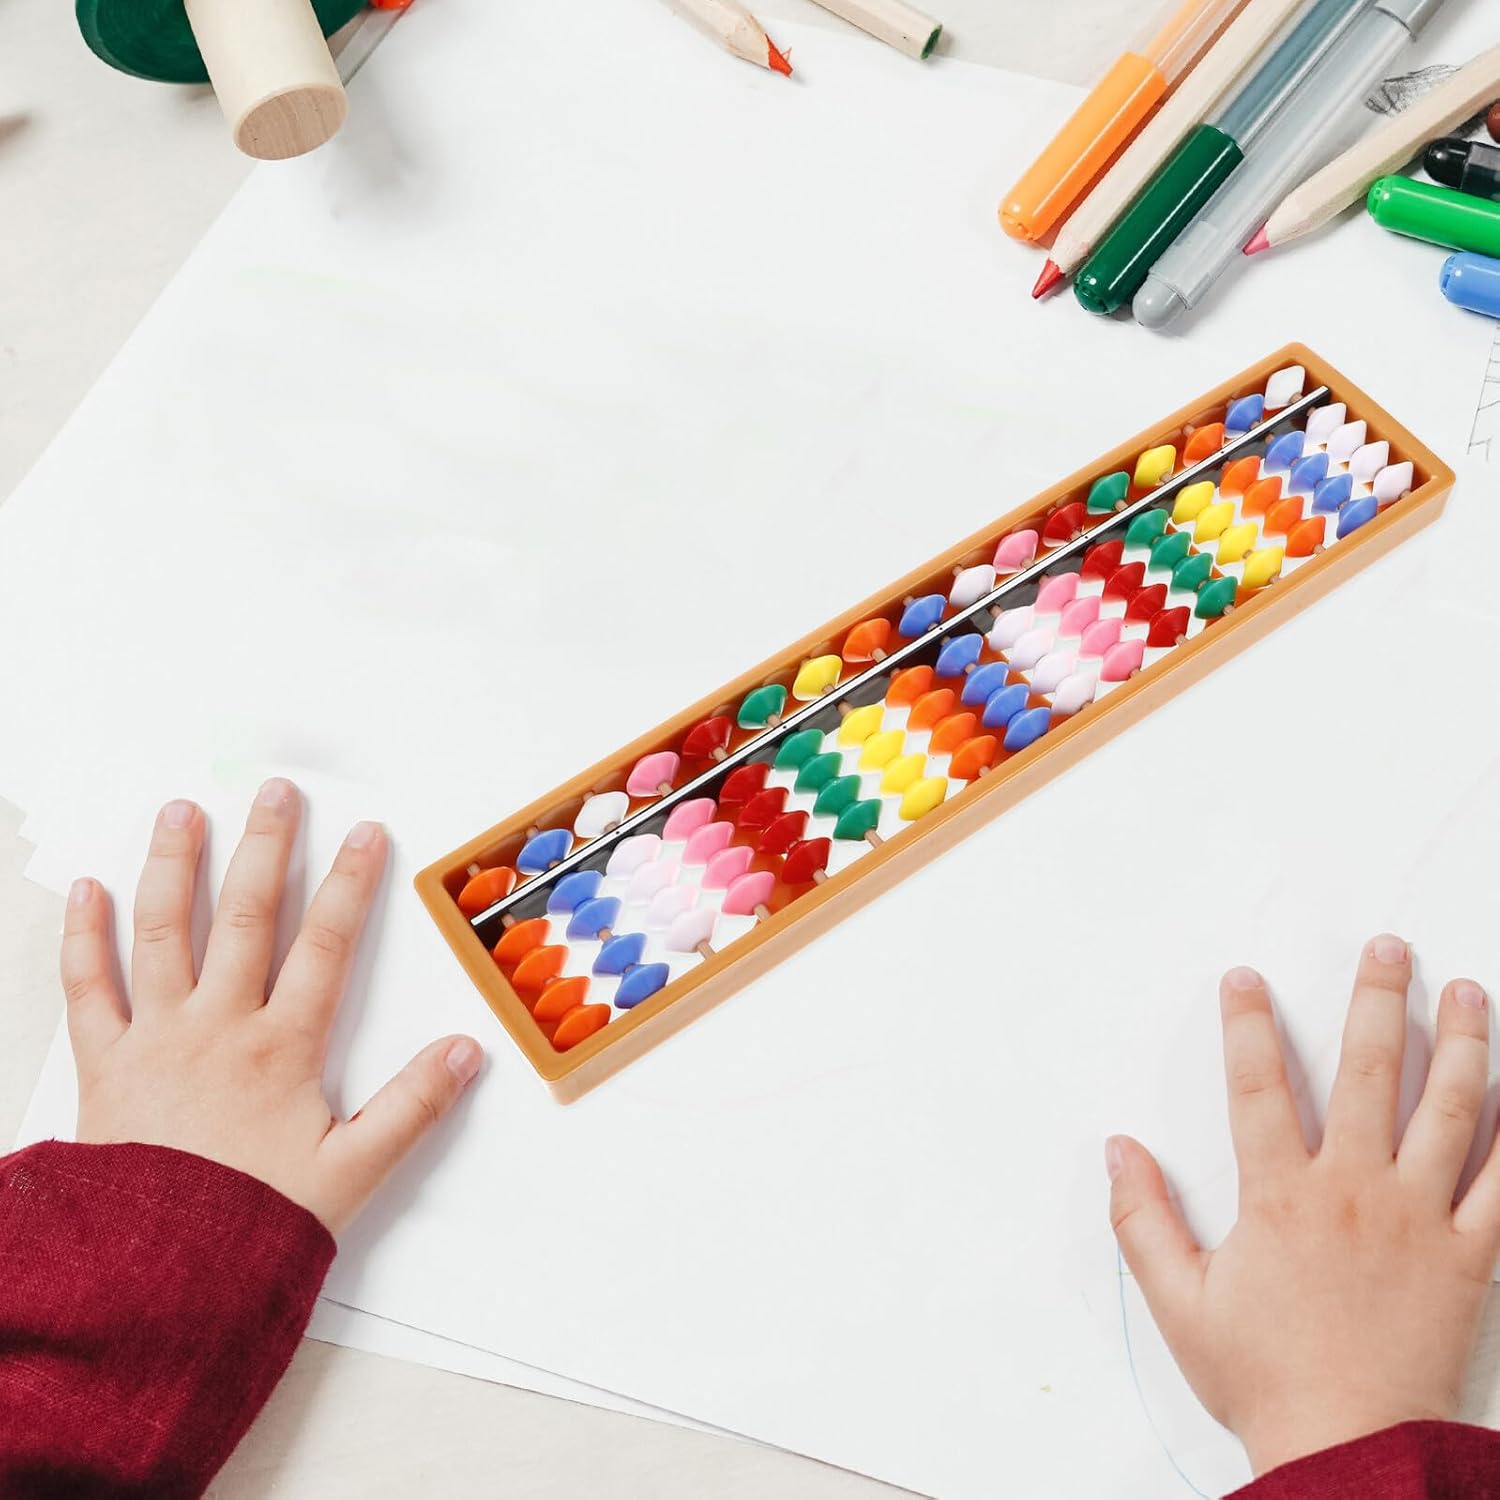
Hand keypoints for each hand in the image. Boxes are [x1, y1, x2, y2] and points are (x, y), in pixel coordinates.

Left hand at [60, 778, 482, 1234]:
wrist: (153, 1278)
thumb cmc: (251, 1224)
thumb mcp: (351, 1172)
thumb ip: (412, 1107)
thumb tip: (466, 1052)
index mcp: (281, 1049)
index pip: (327, 946)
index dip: (352, 885)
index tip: (366, 834)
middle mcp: (219, 1027)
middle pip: (248, 918)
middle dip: (266, 848)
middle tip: (275, 792)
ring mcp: (156, 1039)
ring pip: (165, 934)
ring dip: (175, 867)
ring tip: (182, 812)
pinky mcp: (103, 1065)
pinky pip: (88, 989)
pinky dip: (85, 936)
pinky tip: (89, 891)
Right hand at [1108, 936, 1495, 1474]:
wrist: (1352, 1452)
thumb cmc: (1266, 1379)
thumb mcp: (1179, 1302)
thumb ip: (1141, 1220)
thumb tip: (1117, 1151)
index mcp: (1281, 1196)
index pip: (1257, 1086)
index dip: (1247, 1025)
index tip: (1246, 978)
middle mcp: (1355, 1191)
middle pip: (1369, 1073)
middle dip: (1376, 1001)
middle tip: (1388, 950)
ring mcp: (1420, 1219)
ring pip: (1450, 1111)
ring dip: (1461, 1044)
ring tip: (1470, 994)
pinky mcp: (1470, 1257)